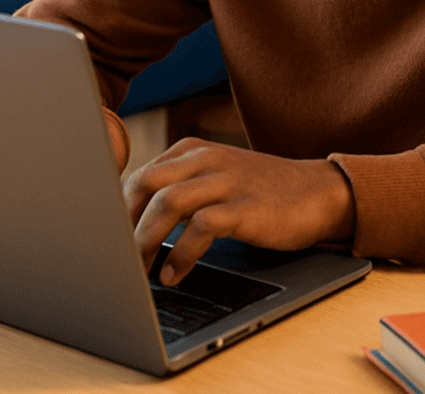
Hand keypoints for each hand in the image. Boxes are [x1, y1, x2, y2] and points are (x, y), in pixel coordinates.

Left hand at [125, 138, 355, 285]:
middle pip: (145, 183)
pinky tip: (175, 273)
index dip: (117, 212)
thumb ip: (179, 189)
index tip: (107, 242)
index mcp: (192, 151)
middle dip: (124, 224)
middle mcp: (206, 159)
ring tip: (139, 271)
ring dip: (146, 241)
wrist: (317, 192)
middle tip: (116, 258)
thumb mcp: (214, 178)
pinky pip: (202, 226)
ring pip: (168, 202)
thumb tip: (131, 223)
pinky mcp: (246, 207)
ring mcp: (227, 181)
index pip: (138, 176)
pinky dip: (181, 254)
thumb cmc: (259, 192)